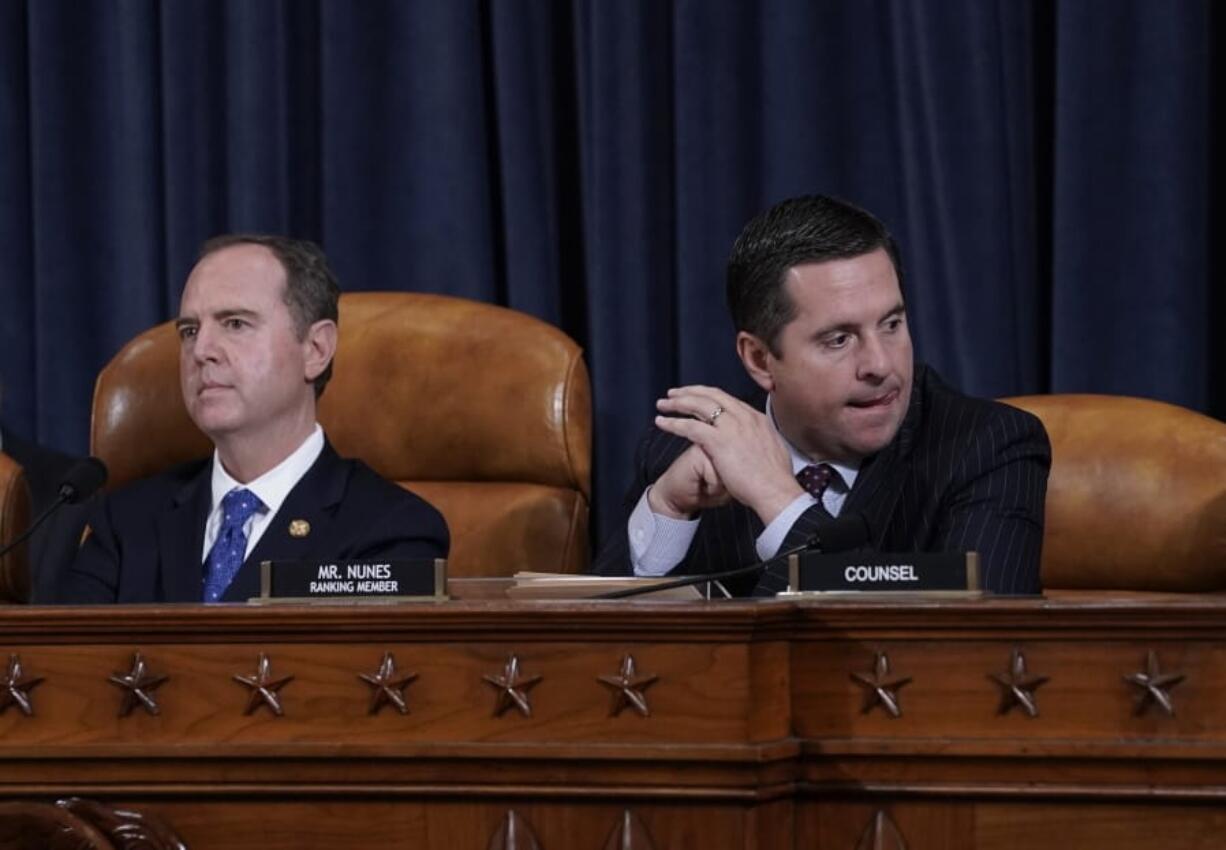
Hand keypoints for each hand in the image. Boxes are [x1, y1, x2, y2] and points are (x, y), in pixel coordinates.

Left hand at [654, 386, 803, 525]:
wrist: (776, 491)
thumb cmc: (776, 480)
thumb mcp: (773, 450)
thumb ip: (760, 441)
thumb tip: (757, 444)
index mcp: (757, 418)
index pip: (728, 400)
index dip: (709, 397)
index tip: (698, 398)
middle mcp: (744, 417)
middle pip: (712, 395)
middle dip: (690, 392)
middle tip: (674, 394)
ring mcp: (732, 427)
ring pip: (698, 405)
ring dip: (678, 403)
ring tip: (663, 404)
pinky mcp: (719, 440)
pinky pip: (690, 426)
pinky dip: (674, 423)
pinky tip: (662, 423)